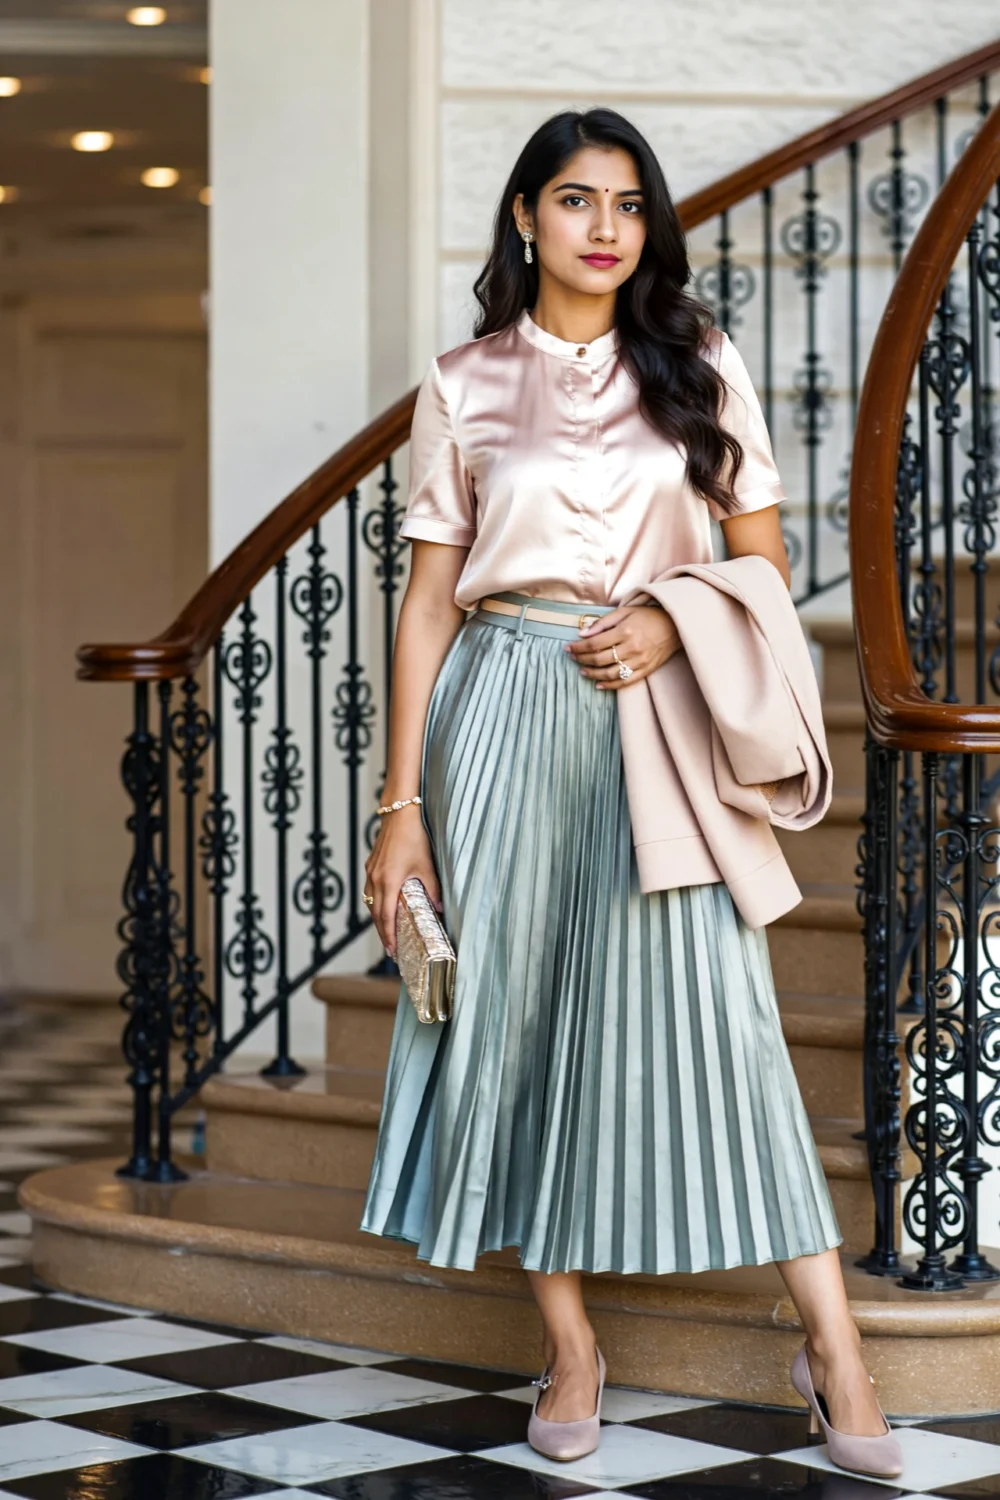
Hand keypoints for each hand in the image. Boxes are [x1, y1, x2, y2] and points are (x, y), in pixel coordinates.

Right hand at [363, 806, 442, 957]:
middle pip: (375, 913)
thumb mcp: (426, 866)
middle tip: (391, 948)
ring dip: (377, 918)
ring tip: (387, 931)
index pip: (386, 917)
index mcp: (388, 882)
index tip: (393, 950)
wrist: (399, 813)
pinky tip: (383, 905)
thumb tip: (439, 909)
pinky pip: (370, 890)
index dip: (389, 935)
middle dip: (382, 932)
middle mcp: (375, 879)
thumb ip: (433, 889)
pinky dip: (375, 902)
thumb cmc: (413, 837)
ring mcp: (371, 871)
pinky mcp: (371, 864)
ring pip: (370, 902)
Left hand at [564, 603, 679, 689]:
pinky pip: (625, 682)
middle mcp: (631, 648)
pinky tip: (599, 684)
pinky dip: (610, 685)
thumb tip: (582, 633)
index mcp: (625, 631)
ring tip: (583, 671)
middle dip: (582, 659)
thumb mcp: (625, 611)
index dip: (578, 647)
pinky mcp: (646, 670)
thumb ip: (603, 622)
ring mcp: (639, 661)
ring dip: (593, 674)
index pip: (594, 643)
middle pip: (599, 659)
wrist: (676, 625)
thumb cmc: (649, 616)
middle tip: (572, 658)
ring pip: (610, 673)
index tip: (568, 648)